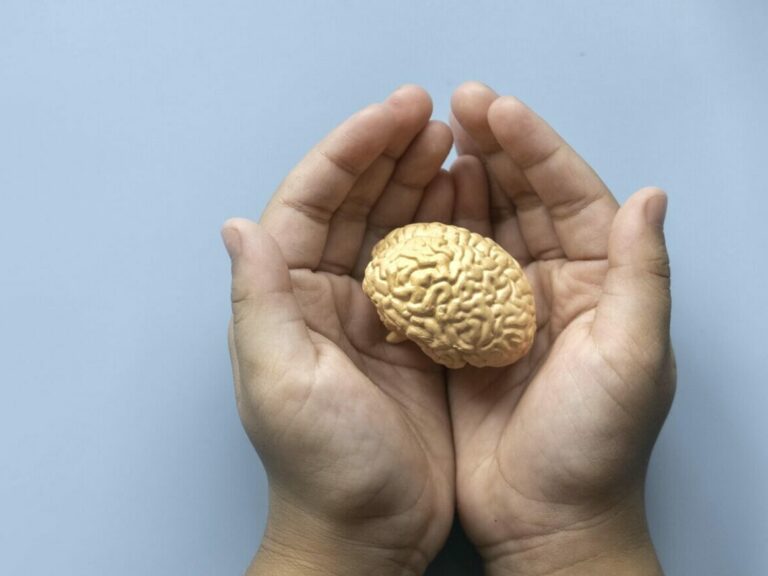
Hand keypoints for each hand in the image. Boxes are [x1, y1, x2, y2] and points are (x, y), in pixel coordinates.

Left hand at [222, 86, 456, 575]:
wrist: (369, 532)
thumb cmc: (323, 466)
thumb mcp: (281, 381)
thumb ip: (261, 300)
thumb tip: (238, 226)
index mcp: (289, 298)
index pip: (312, 203)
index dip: (350, 152)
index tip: (393, 113)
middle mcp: (327, 296)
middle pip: (357, 205)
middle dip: (391, 154)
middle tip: (432, 114)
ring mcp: (374, 314)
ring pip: (396, 228)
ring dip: (421, 182)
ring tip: (455, 144)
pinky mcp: (416, 337)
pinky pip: (433, 268)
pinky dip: (451, 231)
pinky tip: (471, 203)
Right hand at [447, 83, 674, 574]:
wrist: (545, 518)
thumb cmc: (595, 446)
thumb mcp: (632, 359)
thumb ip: (643, 276)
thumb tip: (652, 196)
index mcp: (602, 281)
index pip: (572, 194)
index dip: (536, 147)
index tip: (497, 108)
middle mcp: (556, 284)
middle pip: (525, 199)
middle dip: (495, 148)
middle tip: (458, 106)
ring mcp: (507, 306)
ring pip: (484, 227)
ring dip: (461, 184)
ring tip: (434, 144)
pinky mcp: (466, 333)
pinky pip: (448, 271)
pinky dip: (432, 237)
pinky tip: (414, 210)